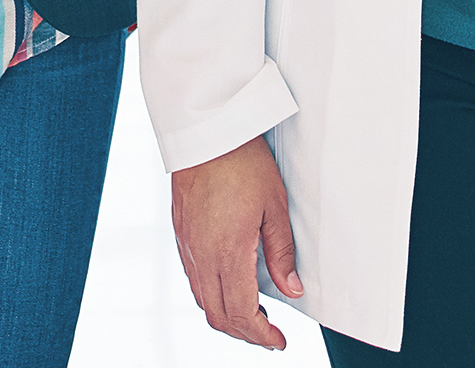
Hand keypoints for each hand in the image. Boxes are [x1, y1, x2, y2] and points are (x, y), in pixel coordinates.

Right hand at [169, 136, 303, 349]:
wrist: (207, 133)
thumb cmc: (243, 162)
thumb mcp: (275, 206)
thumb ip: (282, 253)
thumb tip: (293, 290)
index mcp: (227, 253)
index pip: (242, 313)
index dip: (261, 334)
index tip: (278, 341)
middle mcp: (202, 256)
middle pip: (219, 315)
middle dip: (245, 333)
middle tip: (269, 335)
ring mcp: (187, 247)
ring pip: (202, 301)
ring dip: (227, 317)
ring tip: (253, 316)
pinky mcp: (181, 236)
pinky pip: (193, 280)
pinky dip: (212, 296)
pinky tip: (229, 288)